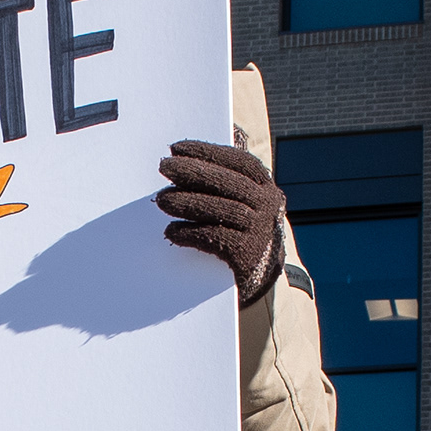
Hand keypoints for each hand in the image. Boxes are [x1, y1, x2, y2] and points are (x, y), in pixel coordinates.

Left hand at [158, 138, 286, 301]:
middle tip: (164, 167)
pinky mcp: (247, 254)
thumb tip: (202, 153)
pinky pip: (214, 238)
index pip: (239, 162)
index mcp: (267, 189)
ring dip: (187, 202)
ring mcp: (260, 230)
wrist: (262, 283)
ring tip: (162, 200)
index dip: (208, 152)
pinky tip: (172, 231)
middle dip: (193, 171)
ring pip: (221, 209)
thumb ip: (230, 183)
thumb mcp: (248, 207)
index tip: (177, 148)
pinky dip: (190, 233)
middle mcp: (268, 206)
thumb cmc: (245, 237)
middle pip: (229, 183)